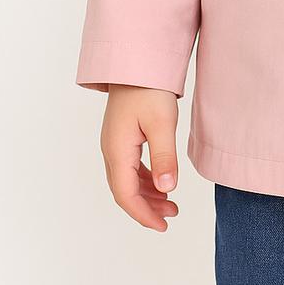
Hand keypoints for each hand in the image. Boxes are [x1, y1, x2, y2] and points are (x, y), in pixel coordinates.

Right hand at [100, 84, 180, 230]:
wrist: (136, 58)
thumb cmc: (149, 87)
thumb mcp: (162, 123)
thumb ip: (164, 157)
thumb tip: (168, 190)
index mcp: (117, 150)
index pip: (126, 194)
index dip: (143, 214)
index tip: (162, 225)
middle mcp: (111, 149)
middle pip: (124, 190)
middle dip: (147, 207)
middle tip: (172, 215)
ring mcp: (115, 142)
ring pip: (127, 179)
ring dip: (147, 193)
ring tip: (171, 202)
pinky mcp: (123, 134)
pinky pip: (130, 166)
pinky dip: (145, 178)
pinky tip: (160, 180)